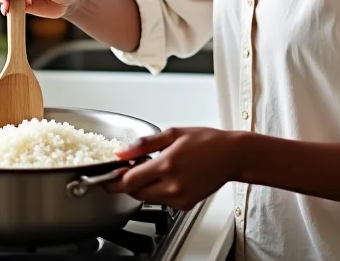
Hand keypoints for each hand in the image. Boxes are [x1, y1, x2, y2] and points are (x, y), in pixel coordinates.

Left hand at [107, 127, 238, 210]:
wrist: (231, 156)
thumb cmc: (206, 141)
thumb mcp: (173, 133)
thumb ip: (144, 143)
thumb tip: (122, 152)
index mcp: (167, 164)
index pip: (130, 181)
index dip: (114, 181)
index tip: (108, 177)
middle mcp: (172, 184)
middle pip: (135, 193)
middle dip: (129, 183)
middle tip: (133, 169)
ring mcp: (179, 198)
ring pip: (148, 199)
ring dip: (144, 187)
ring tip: (156, 169)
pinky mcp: (185, 205)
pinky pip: (163, 203)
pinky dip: (159, 192)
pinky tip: (169, 177)